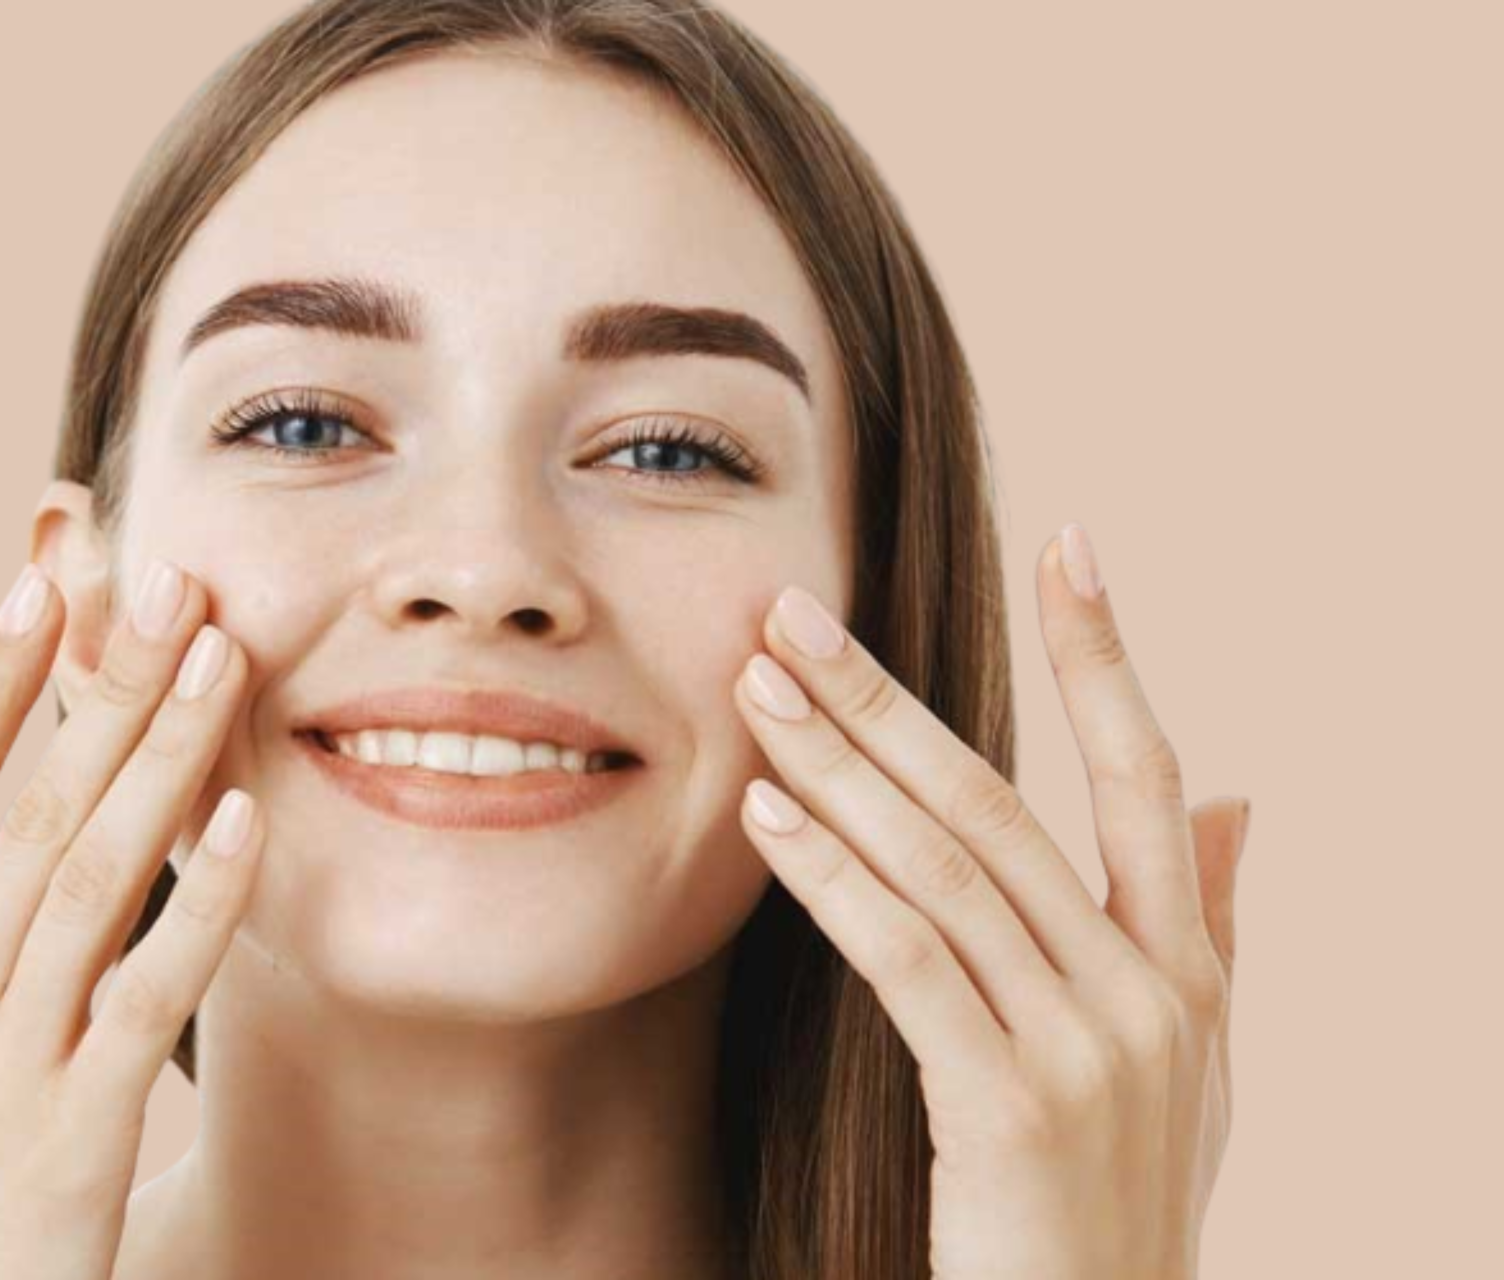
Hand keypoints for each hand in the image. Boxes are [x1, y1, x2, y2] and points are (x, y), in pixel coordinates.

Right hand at [0, 558, 263, 1279]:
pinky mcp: (73, 1135)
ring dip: (157, 761)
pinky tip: (245, 826)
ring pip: (83, 881)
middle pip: (16, 814)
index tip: (34, 587)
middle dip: (92, 690)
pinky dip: (196, 907)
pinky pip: (143, 1000)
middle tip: (162, 582)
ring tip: (219, 660)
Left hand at [730, 523, 1250, 1279]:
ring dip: (837, 767)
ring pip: (945, 868)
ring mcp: (1087, 1048)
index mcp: (1189, 968)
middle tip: (791, 612)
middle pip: (1003, 805)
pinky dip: (834, 879)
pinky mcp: (1011, 1107)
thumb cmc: (1126, 1202)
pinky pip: (909, 963)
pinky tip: (767, 817)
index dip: (1108, 656)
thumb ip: (1211, 924)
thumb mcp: (1196, 1064)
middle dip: (888, 698)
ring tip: (755, 689)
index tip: (1073, 541)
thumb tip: (1240, 800)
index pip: (1146, 775)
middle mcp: (1149, 992)